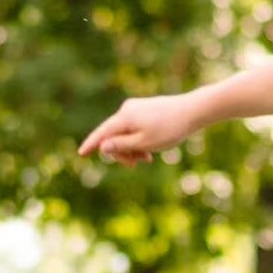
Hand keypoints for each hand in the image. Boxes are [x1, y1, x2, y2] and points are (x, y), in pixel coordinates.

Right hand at [79, 94, 195, 166]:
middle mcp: (126, 110)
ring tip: (148, 158)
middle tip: (138, 164)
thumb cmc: (169, 129)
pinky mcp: (143, 109)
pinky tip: (150, 148)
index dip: (91, 144)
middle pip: (113, 135)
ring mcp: (134, 108)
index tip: (81, 153)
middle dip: (122, 152)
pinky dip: (138, 140)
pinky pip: (133, 128)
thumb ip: (121, 146)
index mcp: (124, 118)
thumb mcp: (144, 143)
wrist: (192, 111)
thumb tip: (103, 146)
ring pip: (124, 133)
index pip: (101, 133)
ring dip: (132, 148)